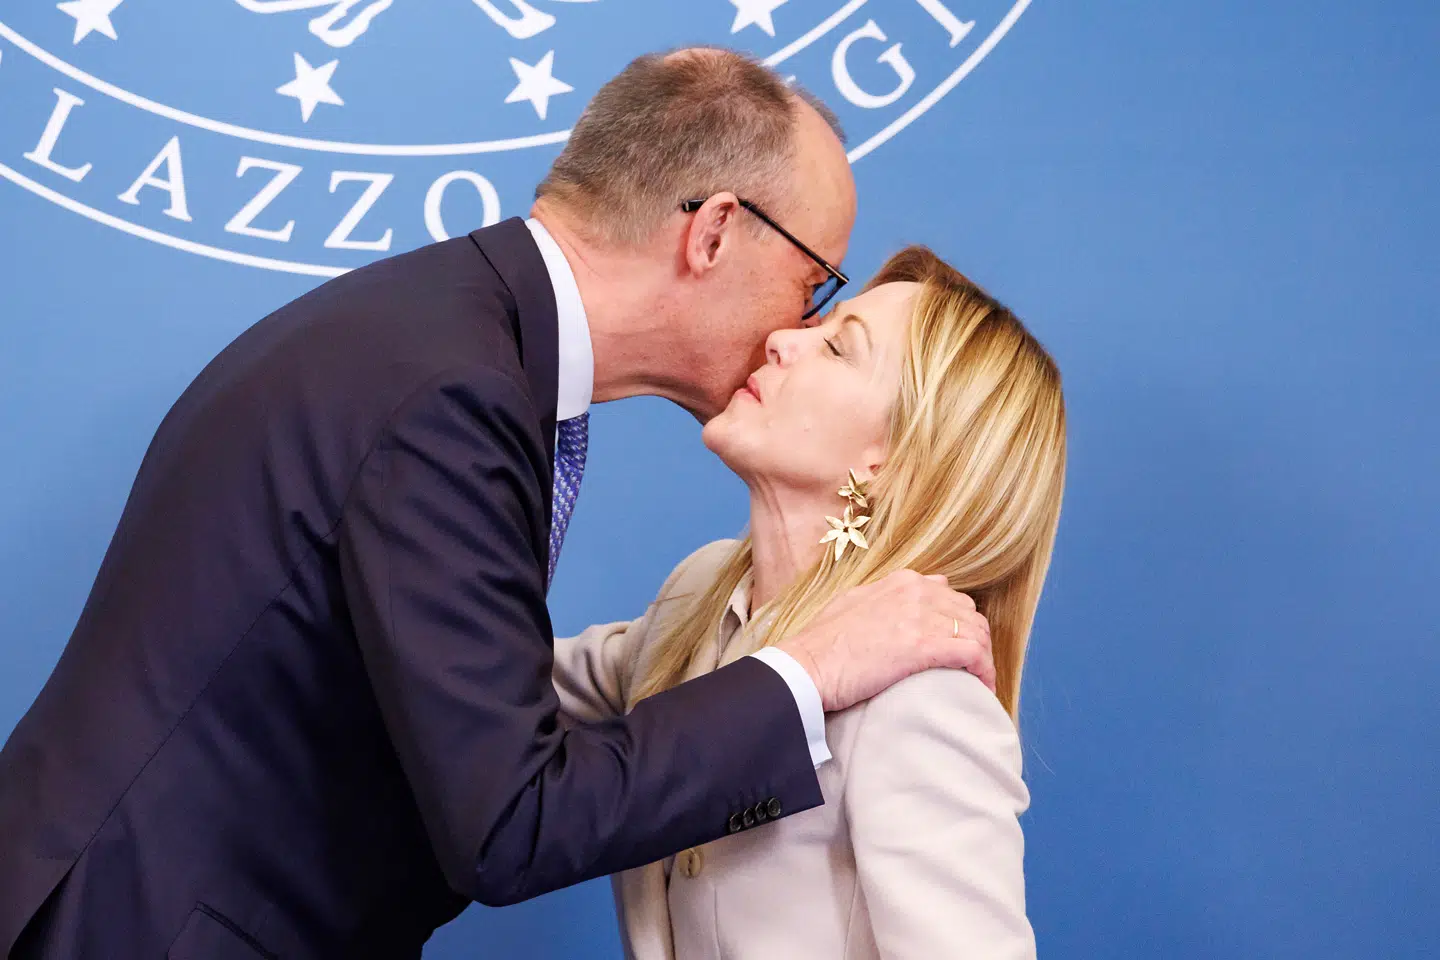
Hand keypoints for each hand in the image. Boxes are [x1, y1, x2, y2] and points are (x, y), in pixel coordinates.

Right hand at [776, 570, 993, 711]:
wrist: (807, 665)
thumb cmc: (822, 644)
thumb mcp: (853, 603)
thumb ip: (883, 598)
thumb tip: (904, 600)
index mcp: (901, 582)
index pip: (949, 595)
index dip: (957, 623)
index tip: (955, 645)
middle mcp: (917, 592)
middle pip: (968, 614)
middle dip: (974, 640)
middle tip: (971, 668)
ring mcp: (922, 616)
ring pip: (977, 633)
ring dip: (982, 658)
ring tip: (978, 681)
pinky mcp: (926, 645)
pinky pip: (974, 654)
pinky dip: (984, 671)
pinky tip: (982, 687)